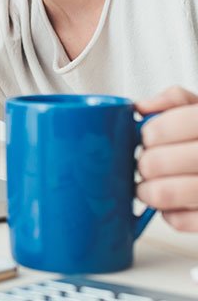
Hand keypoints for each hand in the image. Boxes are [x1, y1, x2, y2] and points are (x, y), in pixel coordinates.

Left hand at [136, 86, 197, 231]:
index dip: (151, 132)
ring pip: (164, 193)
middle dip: (144, 163)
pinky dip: (169, 214)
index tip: (147, 137)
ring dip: (147, 190)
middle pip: (158, 162)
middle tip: (145, 164)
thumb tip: (141, 107)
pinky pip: (180, 221)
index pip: (171, 125)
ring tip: (147, 187)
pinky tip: (173, 204)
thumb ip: (175, 101)